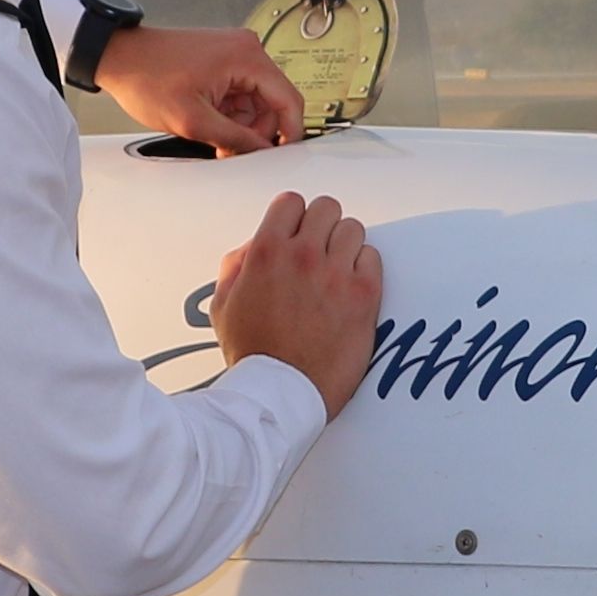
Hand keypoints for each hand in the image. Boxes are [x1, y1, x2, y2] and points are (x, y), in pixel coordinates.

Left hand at [103, 21, 302, 152]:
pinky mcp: (222, 61)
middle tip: (233, 150)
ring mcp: (233, 54)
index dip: (290, 133)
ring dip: (240, 124)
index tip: (284, 154)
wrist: (118, 58)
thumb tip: (261, 151)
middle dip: (256, 131)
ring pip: (255, 102)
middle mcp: (245, 49)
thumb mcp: (193, 121)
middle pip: (273, 103)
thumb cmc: (146, 76)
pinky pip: (239, 94)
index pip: (289, 100)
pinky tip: (209, 123)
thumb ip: (235, 139)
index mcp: (246, 57)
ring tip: (213, 136)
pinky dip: (228, 114)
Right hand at [210, 189, 381, 413]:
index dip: (293, 217)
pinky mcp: (363, 295)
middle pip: (326, 208)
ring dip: (344, 246)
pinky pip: (373, 257)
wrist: (281, 393)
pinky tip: (350, 286)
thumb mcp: (223, 304)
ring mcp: (335, 274)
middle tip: (319, 249)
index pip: (290, 202)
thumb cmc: (255, 356)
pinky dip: (364, 267)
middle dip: (322, 226)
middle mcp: (303, 256)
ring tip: (336, 270)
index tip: (297, 231)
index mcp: (266, 253)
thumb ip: (236, 266)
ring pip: (353, 228)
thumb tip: (252, 247)